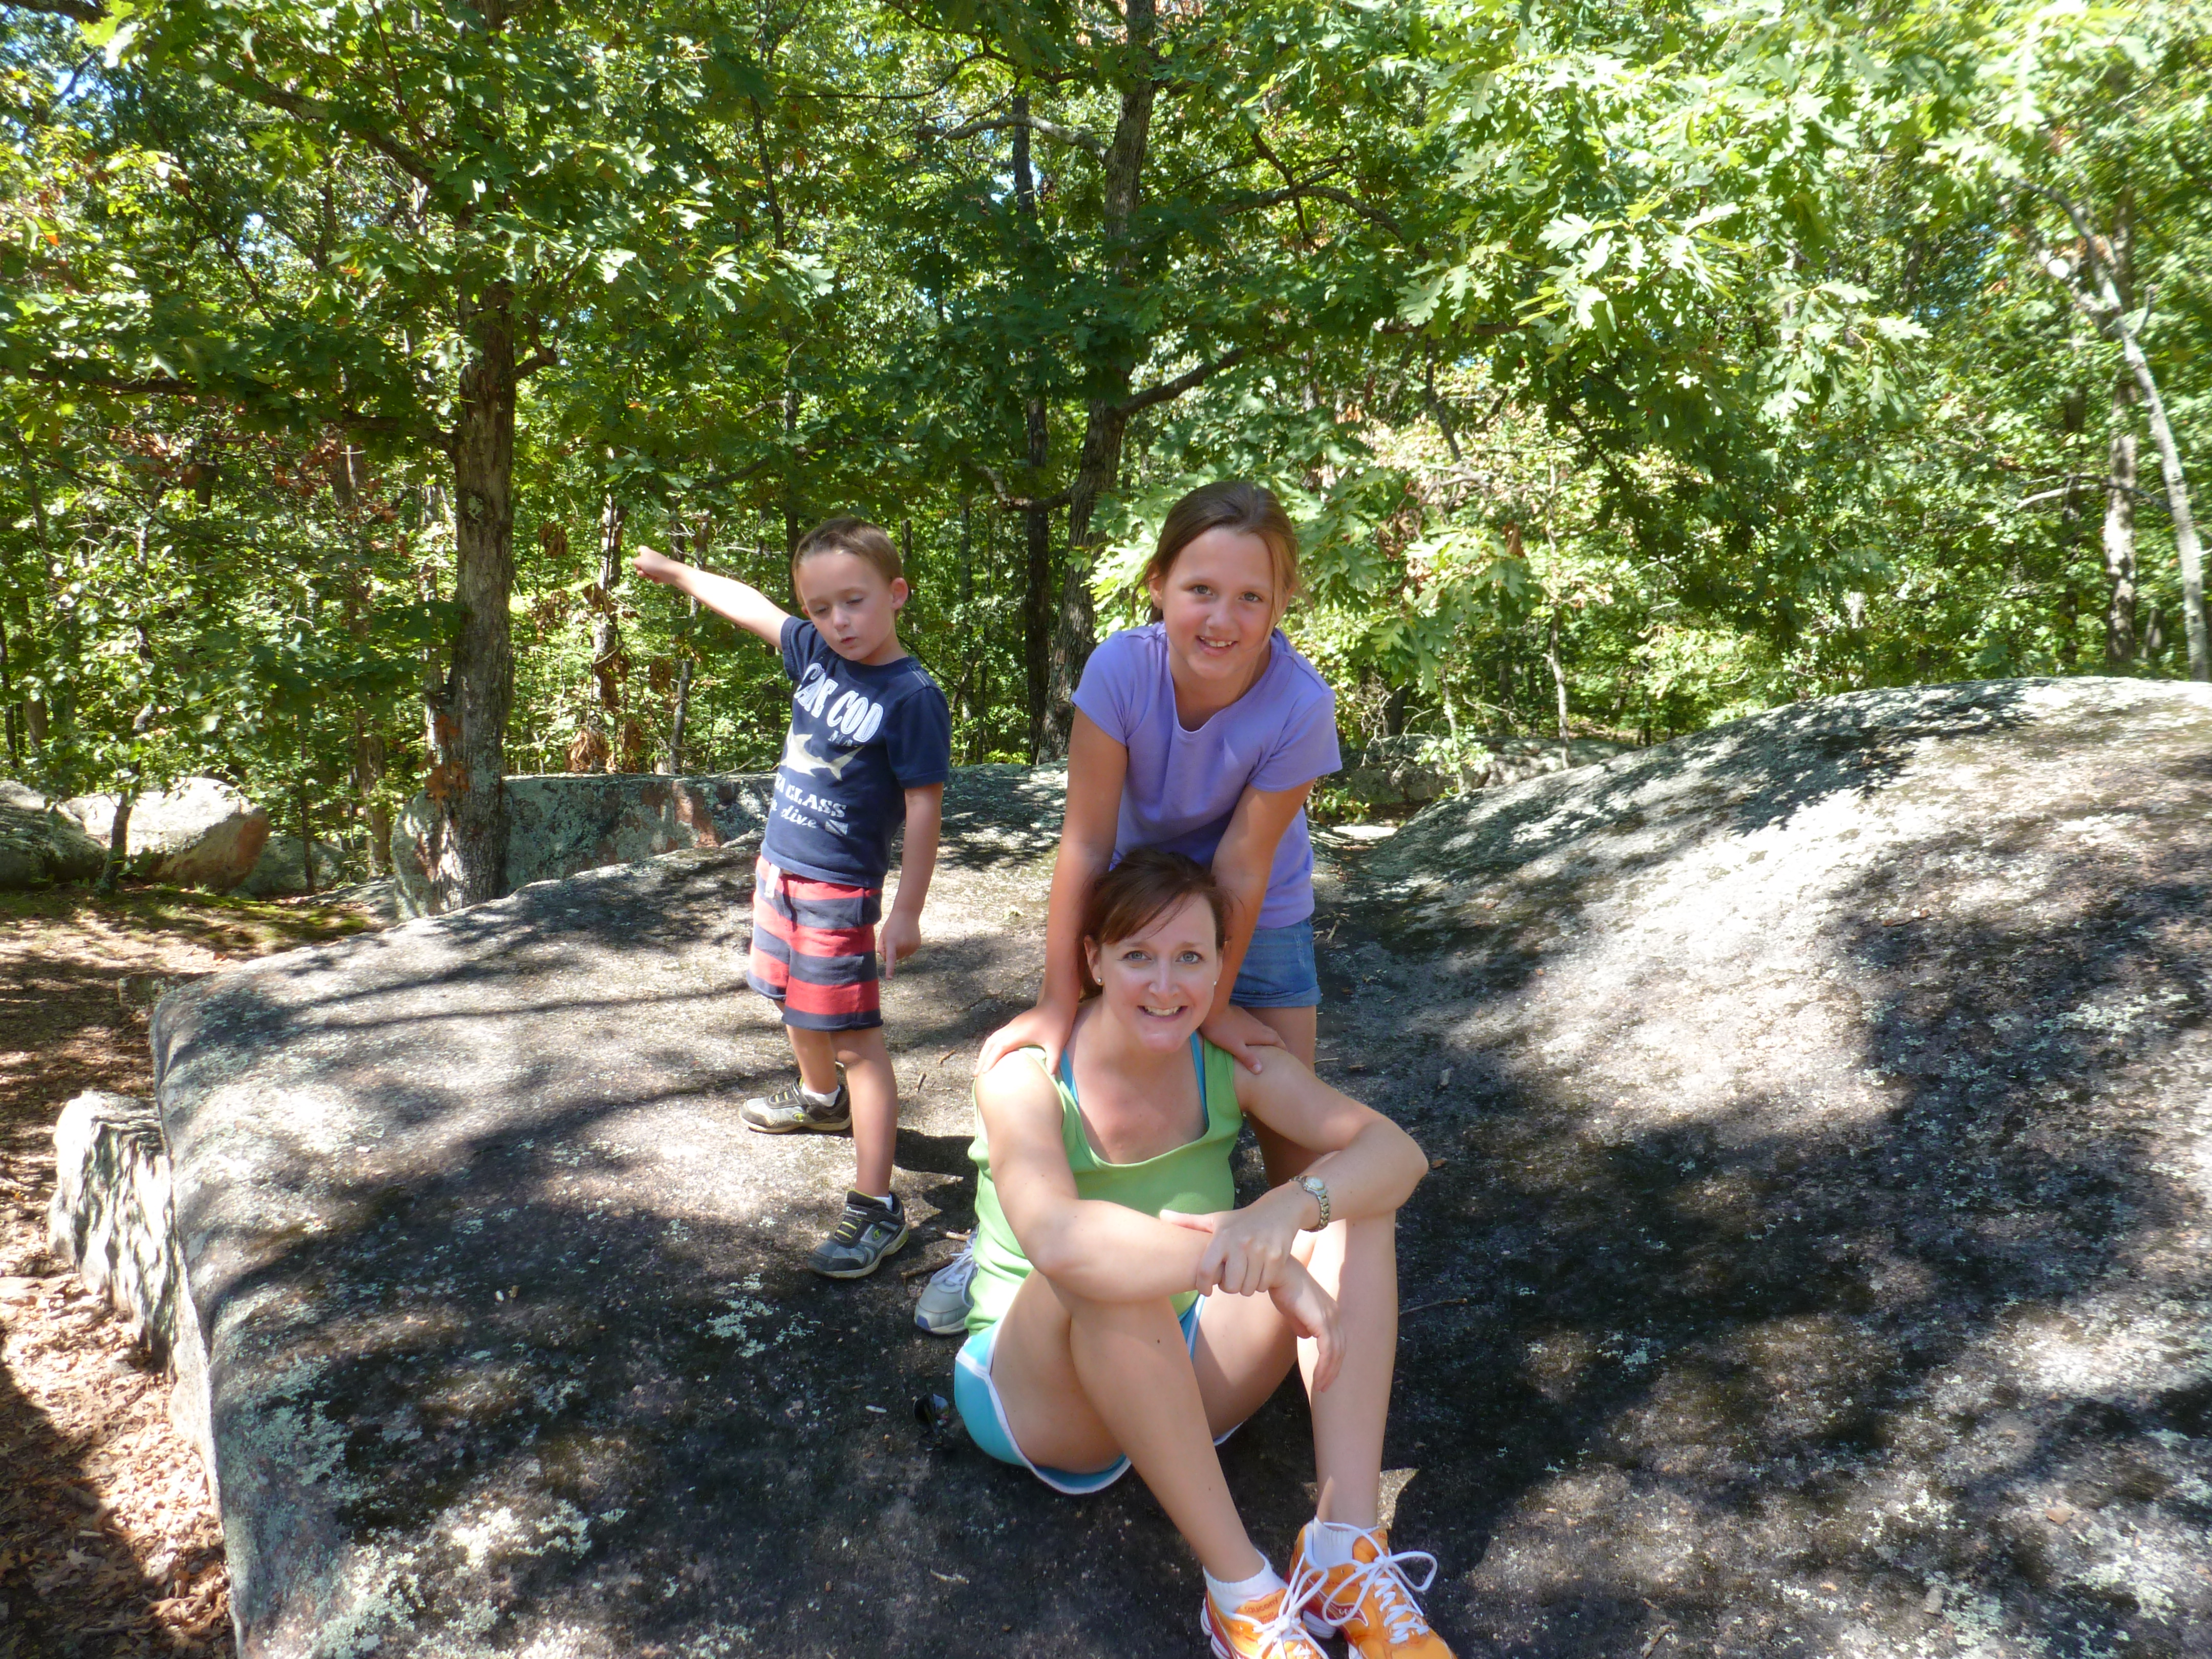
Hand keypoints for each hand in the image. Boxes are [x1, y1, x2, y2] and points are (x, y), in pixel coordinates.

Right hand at [631, 547, 677, 584]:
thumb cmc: (654, 564)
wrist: (669, 572)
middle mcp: (652, 558)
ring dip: (647, 575)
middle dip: (640, 570)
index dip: (638, 552)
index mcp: (647, 552)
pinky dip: (655, 579)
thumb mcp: (640, 561)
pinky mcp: (660, 574)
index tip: (639, 555)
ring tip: (652, 575)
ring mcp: (656, 566)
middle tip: (644, 571)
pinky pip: (653, 578)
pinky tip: (658, 577)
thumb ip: (635, 562)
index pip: (641, 549)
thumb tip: (638, 567)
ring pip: (646, 573)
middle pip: (641, 565)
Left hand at [879, 911, 920, 980]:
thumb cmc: (892, 925)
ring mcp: (911, 946)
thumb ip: (881, 948)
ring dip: (900, 950)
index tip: (889, 978)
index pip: (890, 959)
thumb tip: (886, 960)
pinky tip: (907, 938)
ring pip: (902, 956)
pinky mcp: (917, 945)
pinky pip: (909, 952)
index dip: (890, 969)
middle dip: (893, 951)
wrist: (907, 914)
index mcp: (892, 942)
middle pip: (895, 958)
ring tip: (901, 937)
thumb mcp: (883, 935)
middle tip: (894, 938)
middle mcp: (903, 945)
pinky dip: (906, 948)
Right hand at [975, 1001, 1076, 1076]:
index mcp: (1019, 1033)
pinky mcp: (1015, 1025)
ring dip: (985, 1052)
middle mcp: (1012, 1028)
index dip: (990, 1059)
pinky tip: (994, 1055)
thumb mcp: (1057, 1044)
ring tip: (981, 1067)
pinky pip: (998, 1036)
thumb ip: (1053, 1061)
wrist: (1058, 1002)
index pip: (999, 1047)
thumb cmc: (1058, 1023)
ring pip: (992, 1038)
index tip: (984, 1072)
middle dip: (981, 1058)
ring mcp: (1012, 1025)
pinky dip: (991, 1047)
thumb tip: (1052, 1079)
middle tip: (975, 1074)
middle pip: (990, 1043)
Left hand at [1160, 1190, 1304, 1296]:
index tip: (1205, 1291)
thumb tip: (1161, 1215)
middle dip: (1229, 1287)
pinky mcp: (1276, 1258)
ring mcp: (1260, 1252)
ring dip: (1245, 1286)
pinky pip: (1263, 1286)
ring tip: (1245, 1274)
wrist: (1278, 1211)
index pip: (1206, 1271)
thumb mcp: (1215, 1219)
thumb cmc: (1240, 1220)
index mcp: (1222, 1237)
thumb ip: (1188, 1221)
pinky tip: (1258, 1272)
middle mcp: (1241, 1244)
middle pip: (1230, 1286)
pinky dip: (1260, 1284)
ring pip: (1247, 1289)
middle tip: (1231, 1278)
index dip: (1202, 1286)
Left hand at [1200, 1004, 1284, 1073]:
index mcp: (1258, 1033)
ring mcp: (1249, 1019)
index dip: (1282, 1047)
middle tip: (1279, 1051)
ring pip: (1263, 1029)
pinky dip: (1258, 1032)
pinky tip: (1251, 1036)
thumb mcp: (1235, 1047)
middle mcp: (1257, 1025)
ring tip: (1267, 1045)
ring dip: (1268, 1036)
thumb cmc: (1223, 1030)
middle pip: (1272, 1034)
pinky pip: (1255, 1025)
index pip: (1276, 1040)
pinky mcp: (1242, 1015)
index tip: (1286, 1054)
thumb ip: (1248, 1058)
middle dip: (1277, 1042)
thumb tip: (1260, 1071)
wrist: (1213, 1009)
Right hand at [1269, 1258, 1341, 1390]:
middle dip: (1333, 1370)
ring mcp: (1330, 1317)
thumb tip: (1306, 1336)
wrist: (1277, 1271)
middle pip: (1340, 1349)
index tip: (1323, 1375)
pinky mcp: (1322, 1321)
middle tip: (1323, 1387)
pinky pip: (1327, 1350)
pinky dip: (1324, 1366)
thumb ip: (1301, 1323)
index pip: (1337, 1341)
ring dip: (1328, 1373)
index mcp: (1330, 1311)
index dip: (1332, 1360)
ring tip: (1320, 1387)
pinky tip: (1318, 1377)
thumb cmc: (1282, 1286)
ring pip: (1335, 1353)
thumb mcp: (1293, 1309)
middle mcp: (1335, 1314)